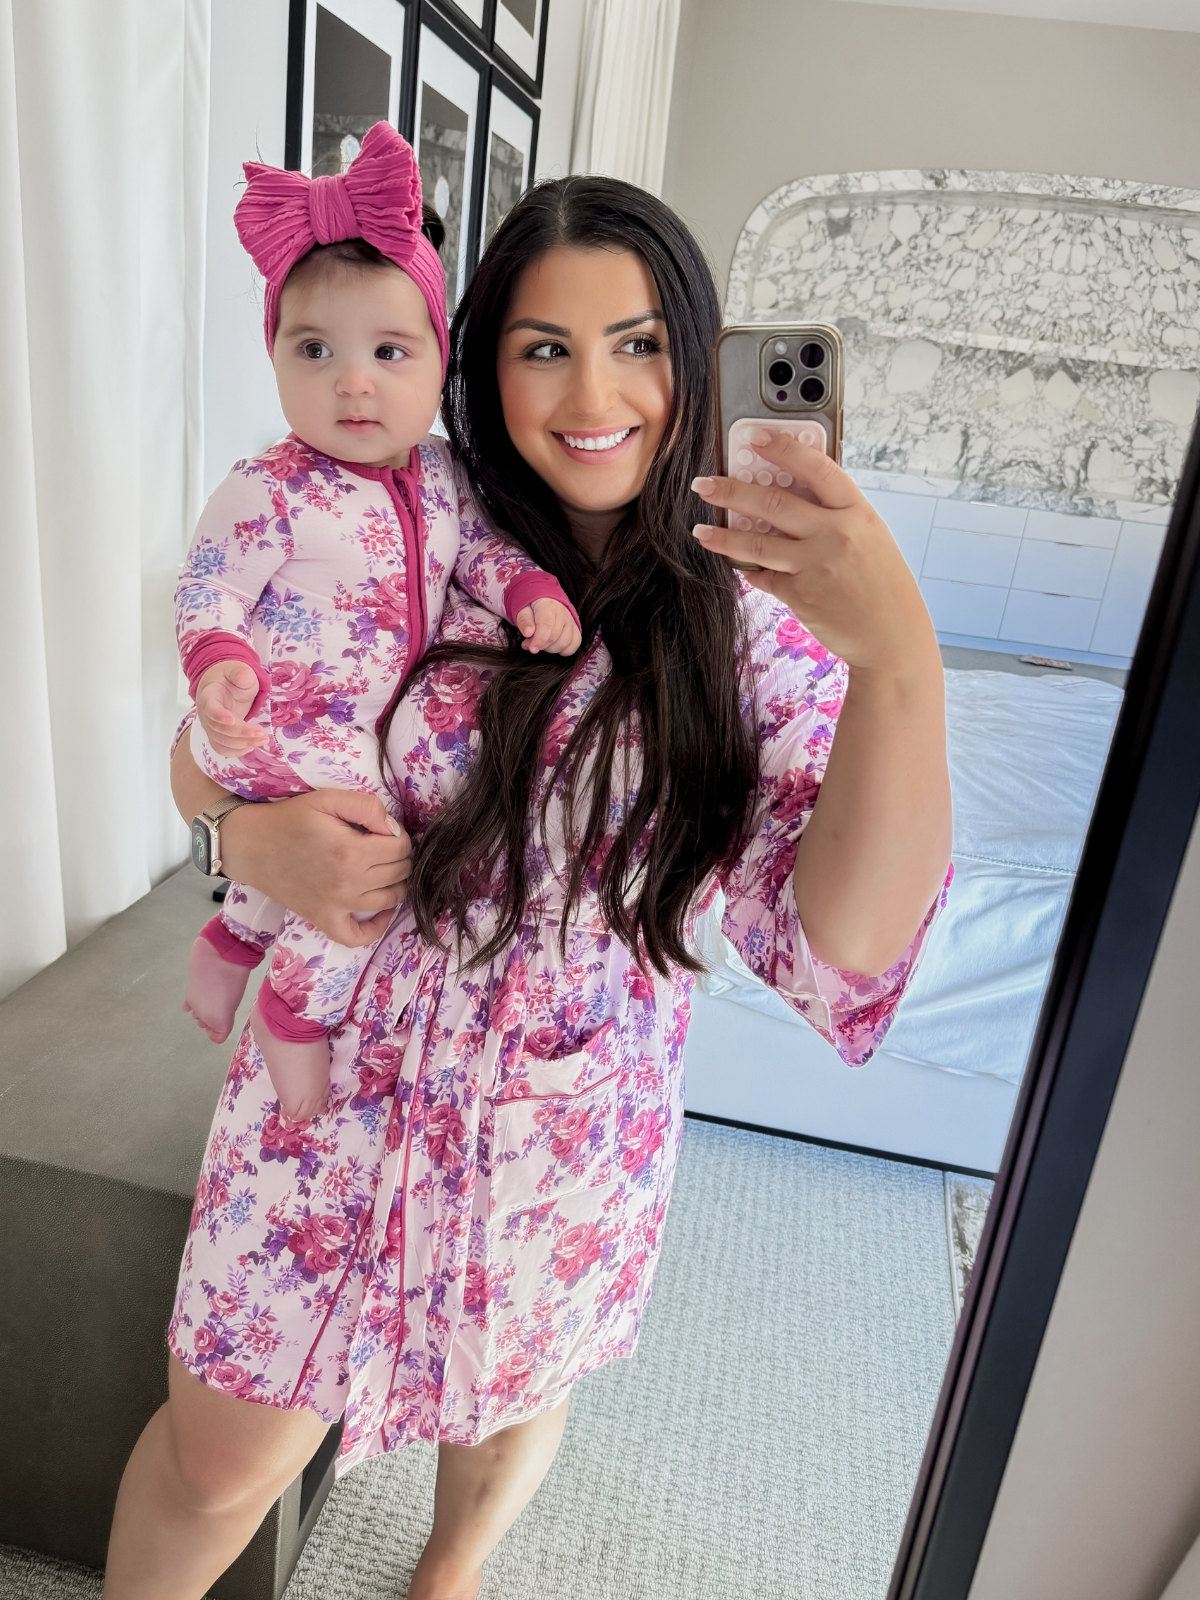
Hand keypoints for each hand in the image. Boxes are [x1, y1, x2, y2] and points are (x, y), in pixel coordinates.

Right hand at [196, 661, 267, 756]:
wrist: (222, 686)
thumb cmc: (229, 678)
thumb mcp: (236, 669)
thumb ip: (240, 673)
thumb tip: (245, 676)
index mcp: (208, 696)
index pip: (210, 708)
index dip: (219, 716)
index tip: (233, 720)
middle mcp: (206, 715)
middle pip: (219, 729)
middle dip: (241, 733)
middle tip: (261, 733)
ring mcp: (211, 727)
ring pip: (222, 742)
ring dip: (243, 744)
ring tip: (263, 740)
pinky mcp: (218, 736)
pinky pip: (223, 749)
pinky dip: (237, 752)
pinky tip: (252, 746)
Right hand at [219, 788, 411, 946]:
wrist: (251, 845)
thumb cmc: (289, 819)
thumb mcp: (327, 798)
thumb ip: (367, 807)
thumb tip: (393, 828)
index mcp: (351, 851)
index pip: (401, 848)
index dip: (398, 836)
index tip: (382, 831)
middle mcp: (348, 883)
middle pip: (399, 873)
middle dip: (399, 857)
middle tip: (382, 847)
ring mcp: (337, 906)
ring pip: (389, 900)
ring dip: (395, 884)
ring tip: (382, 869)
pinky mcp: (324, 920)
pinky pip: (358, 937)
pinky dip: (376, 927)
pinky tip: (380, 909)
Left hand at [514, 598, 581, 655]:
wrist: (545, 602)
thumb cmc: (532, 608)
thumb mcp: (522, 611)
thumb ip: (524, 621)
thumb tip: (528, 632)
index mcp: (548, 606)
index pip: (547, 625)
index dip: (539, 640)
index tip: (532, 648)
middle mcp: (563, 613)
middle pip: (555, 637)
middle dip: (541, 645)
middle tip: (529, 643)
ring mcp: (571, 622)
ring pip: (565, 643)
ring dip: (551, 648)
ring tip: (541, 643)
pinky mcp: (575, 629)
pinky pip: (575, 644)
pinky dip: (564, 650)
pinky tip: (553, 646)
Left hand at [691, 430, 932, 670]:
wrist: (893, 636)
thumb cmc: (883, 585)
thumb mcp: (870, 537)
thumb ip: (835, 516)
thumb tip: (792, 495)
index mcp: (857, 512)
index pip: (816, 467)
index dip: (782, 448)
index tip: (755, 438)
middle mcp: (835, 534)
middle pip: (773, 503)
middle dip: (732, 490)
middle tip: (704, 484)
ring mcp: (815, 565)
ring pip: (756, 544)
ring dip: (722, 535)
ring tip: (700, 530)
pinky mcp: (799, 594)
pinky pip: (762, 576)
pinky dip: (746, 569)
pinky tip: (732, 562)